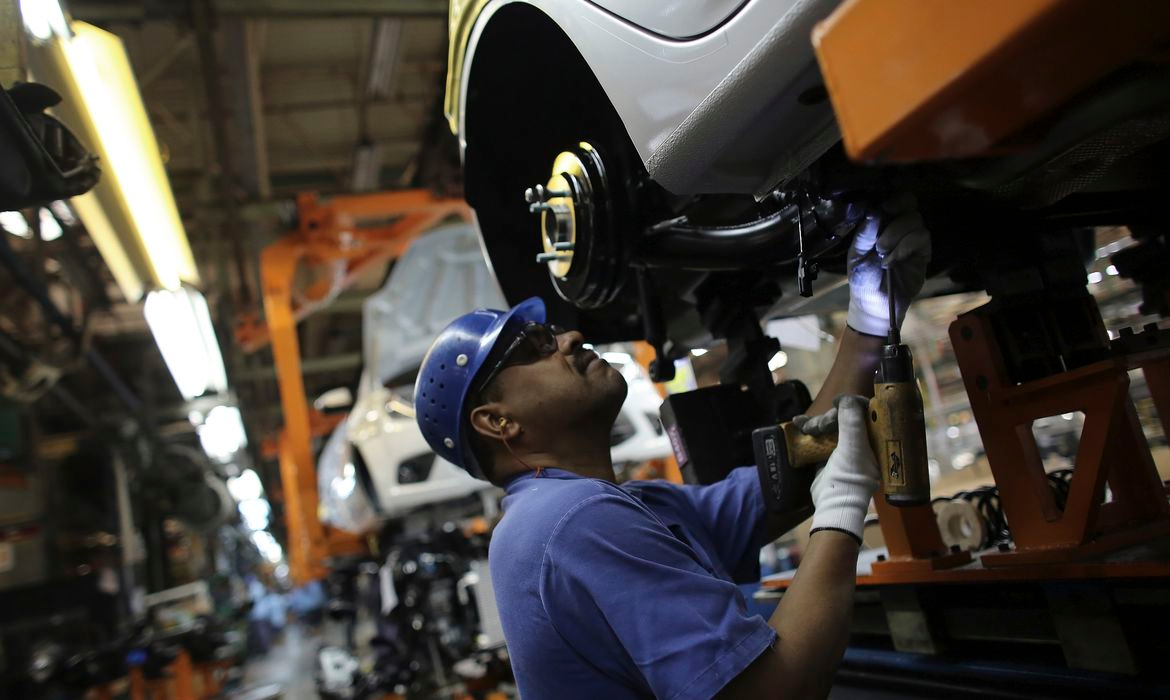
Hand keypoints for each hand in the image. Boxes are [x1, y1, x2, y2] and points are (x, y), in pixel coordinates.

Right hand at [805, 395, 879, 542]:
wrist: (833, 504)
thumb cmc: (850, 477)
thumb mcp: (854, 448)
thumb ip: (852, 422)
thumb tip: (847, 398)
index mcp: (876, 442)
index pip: (868, 415)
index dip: (854, 405)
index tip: (839, 402)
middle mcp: (862, 444)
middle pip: (846, 419)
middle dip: (829, 418)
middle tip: (820, 425)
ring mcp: (844, 449)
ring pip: (831, 426)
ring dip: (817, 423)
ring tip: (807, 427)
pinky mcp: (828, 454)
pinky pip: (820, 436)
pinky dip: (809, 428)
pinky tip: (798, 422)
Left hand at [846, 194, 930, 336]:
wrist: (874, 304)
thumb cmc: (863, 278)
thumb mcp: (856, 255)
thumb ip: (864, 234)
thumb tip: (874, 212)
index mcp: (882, 224)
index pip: (894, 199)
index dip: (891, 198)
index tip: (882, 208)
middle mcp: (899, 227)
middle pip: (909, 203)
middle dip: (896, 212)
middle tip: (883, 227)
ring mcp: (912, 239)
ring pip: (915, 220)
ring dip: (896, 234)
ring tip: (882, 253)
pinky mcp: (923, 253)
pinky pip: (921, 238)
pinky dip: (904, 246)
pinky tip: (893, 260)